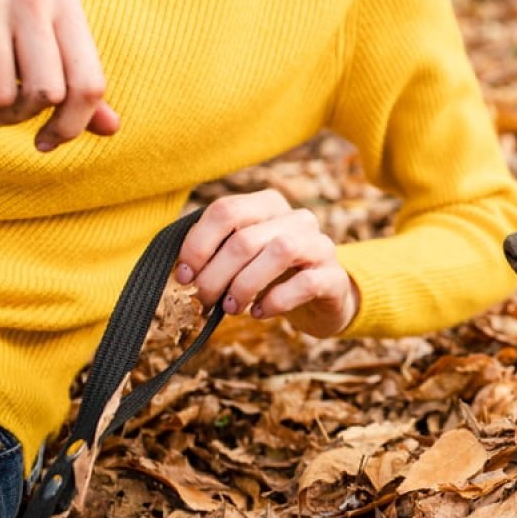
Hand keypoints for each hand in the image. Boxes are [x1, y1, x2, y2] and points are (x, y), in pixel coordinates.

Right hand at [0, 0, 119, 150]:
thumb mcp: (41, 44)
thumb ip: (75, 85)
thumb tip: (112, 128)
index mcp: (64, 1)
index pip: (88, 84)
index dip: (70, 126)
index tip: (46, 143)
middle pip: (49, 93)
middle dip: (23, 116)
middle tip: (3, 116)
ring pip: (4, 95)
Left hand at [176, 190, 360, 337]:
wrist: (320, 299)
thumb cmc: (271, 276)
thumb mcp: (242, 257)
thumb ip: (215, 252)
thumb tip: (182, 270)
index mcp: (269, 205)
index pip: (226, 211)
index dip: (198, 244)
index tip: (184, 276)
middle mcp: (297, 218)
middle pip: (246, 238)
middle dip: (216, 275)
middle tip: (204, 300)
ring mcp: (320, 245)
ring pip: (278, 252)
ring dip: (245, 285)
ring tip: (231, 308)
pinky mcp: (334, 276)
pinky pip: (304, 283)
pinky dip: (275, 301)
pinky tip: (259, 313)